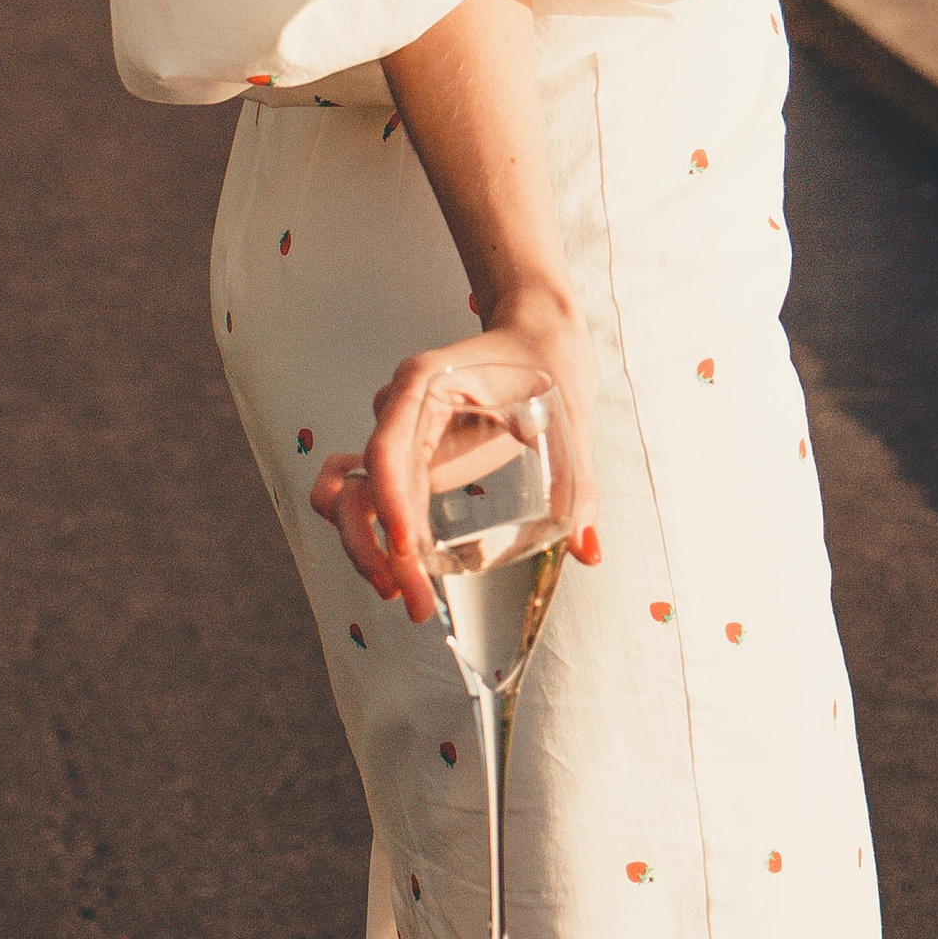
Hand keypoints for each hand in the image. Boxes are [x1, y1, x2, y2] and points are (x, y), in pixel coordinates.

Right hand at [309, 277, 601, 623]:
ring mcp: (397, 435)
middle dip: (375, 549)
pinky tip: (395, 569)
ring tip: (402, 595)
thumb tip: (588, 552)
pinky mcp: (405, 458)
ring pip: (350, 496)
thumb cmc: (548, 365)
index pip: (389, 448)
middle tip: (413, 601)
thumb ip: (578, 486)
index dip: (389, 501)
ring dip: (363, 548)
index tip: (407, 549)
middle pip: (362, 484)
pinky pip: (360, 493)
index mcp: (427, 385)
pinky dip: (364, 530)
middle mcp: (400, 410)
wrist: (535, 337)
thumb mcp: (569, 418)